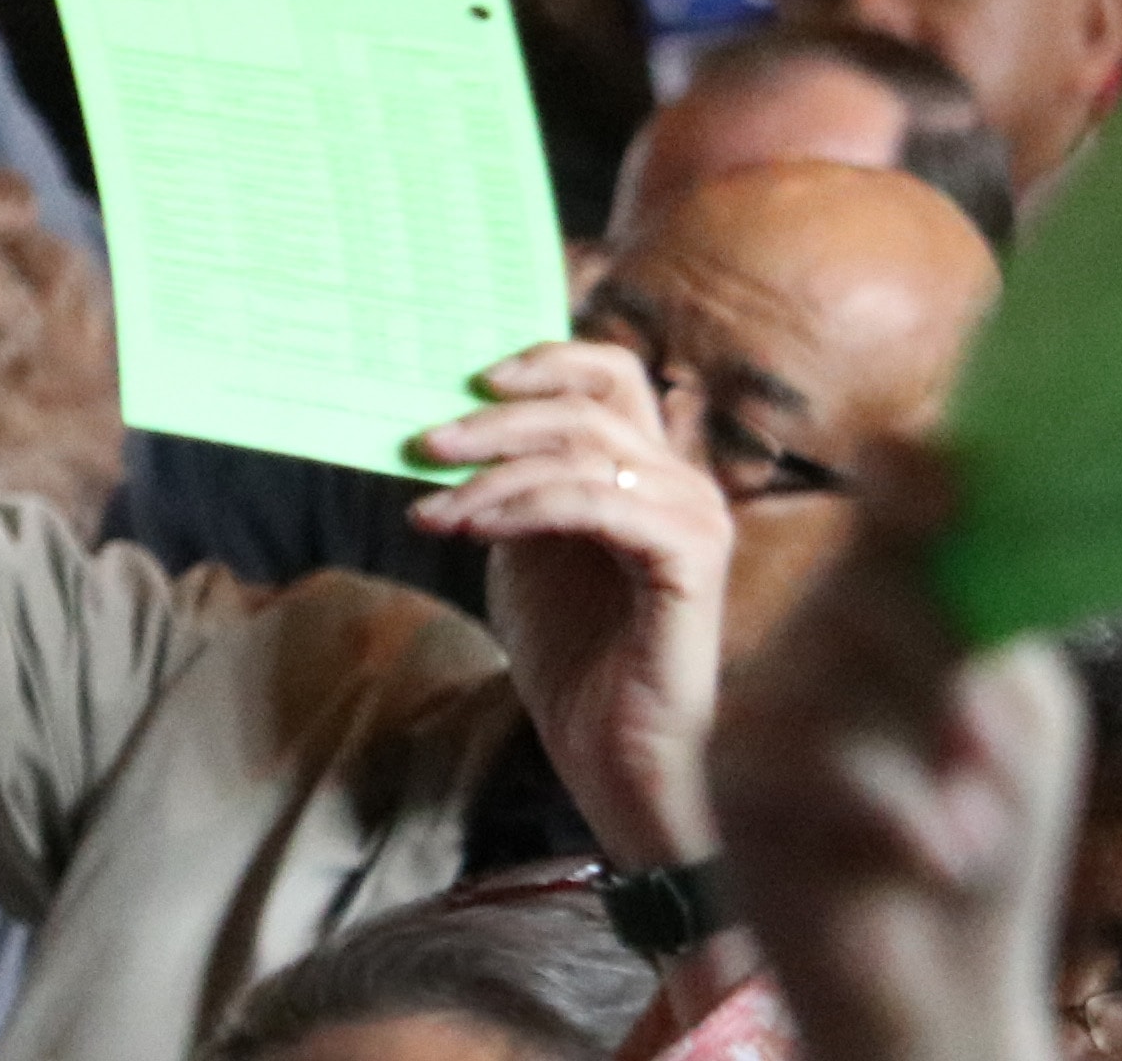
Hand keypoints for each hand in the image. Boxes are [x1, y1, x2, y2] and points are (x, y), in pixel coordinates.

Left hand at [413, 341, 737, 868]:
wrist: (614, 759)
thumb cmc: (572, 661)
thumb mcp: (522, 552)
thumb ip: (504, 489)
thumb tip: (438, 431)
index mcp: (650, 473)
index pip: (610, 375)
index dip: (544, 361)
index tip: (468, 376)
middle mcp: (683, 484)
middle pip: (591, 402)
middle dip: (497, 418)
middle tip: (425, 443)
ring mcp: (695, 517)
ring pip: (584, 451)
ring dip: (493, 473)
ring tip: (433, 510)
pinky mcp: (691, 558)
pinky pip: (593, 503)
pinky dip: (522, 508)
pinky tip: (471, 529)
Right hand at [706, 454, 1087, 1060]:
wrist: (935, 997)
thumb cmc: (989, 847)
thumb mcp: (1015, 709)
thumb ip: (980, 607)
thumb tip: (951, 479)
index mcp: (891, 608)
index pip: (891, 502)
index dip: (908, 473)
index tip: (931, 474)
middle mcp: (811, 636)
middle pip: (872, 576)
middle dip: (944, 660)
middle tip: (986, 759)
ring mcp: (757, 699)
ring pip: (841, 660)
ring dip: (934, 754)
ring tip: (967, 828)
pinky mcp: (724, 768)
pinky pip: (819, 748)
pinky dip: (896, 808)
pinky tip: (926, 856)